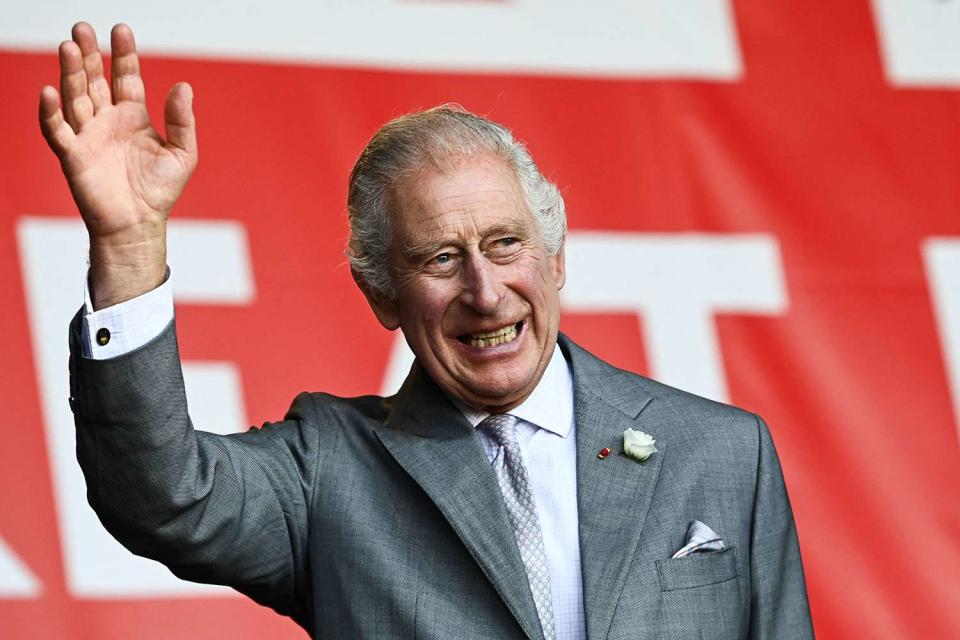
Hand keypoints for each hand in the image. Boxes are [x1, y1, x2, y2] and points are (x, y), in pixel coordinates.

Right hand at [39, 22, 197, 308]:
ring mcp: (88, 136)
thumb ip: (182, 121)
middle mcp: (107, 120)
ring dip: (70, 73)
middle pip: (94, 79)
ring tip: (69, 46)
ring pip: (75, 97)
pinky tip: (50, 90)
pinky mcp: (73, 155)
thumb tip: (183, 86)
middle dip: (89, 54)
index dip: (123, 54)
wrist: (139, 225)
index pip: (126, 77)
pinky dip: (51, 112)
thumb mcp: (183, 154)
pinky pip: (58, 130)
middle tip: (84, 28)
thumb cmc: (160, 191)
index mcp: (133, 116)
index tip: (121, 30)